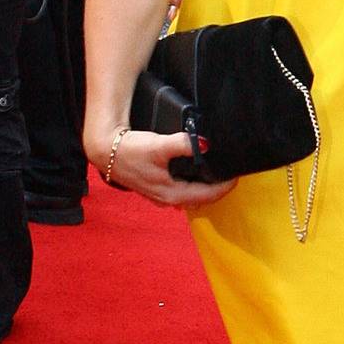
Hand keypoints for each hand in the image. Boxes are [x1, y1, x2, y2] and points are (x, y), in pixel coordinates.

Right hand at [94, 127, 235, 208]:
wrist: (105, 150)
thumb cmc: (130, 150)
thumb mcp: (158, 145)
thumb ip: (182, 144)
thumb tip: (204, 143)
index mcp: (172, 194)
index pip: (208, 195)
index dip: (226, 186)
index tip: (238, 175)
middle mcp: (168, 199)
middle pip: (202, 198)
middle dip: (218, 188)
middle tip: (232, 173)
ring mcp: (161, 196)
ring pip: (191, 195)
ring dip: (206, 187)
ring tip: (218, 172)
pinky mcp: (155, 188)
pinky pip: (182, 190)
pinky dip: (193, 184)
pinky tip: (196, 172)